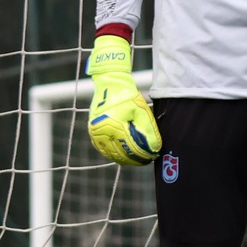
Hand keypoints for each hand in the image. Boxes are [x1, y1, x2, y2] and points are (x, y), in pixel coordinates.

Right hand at [87, 35, 160, 165]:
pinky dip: (113, 154)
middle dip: (135, 160)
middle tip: (146, 160)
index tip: (153, 157)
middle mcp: (102, 131)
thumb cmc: (128, 97)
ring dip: (124, 160)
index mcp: (115, 125)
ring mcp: (95, 133)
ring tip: (137, 160)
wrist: (110, 86)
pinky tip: (123, 156)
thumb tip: (154, 149)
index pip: (132, 148)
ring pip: (111, 155)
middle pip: (121, 154)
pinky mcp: (93, 132)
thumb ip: (149, 132)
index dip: (144, 155)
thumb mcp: (143, 112)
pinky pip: (103, 150)